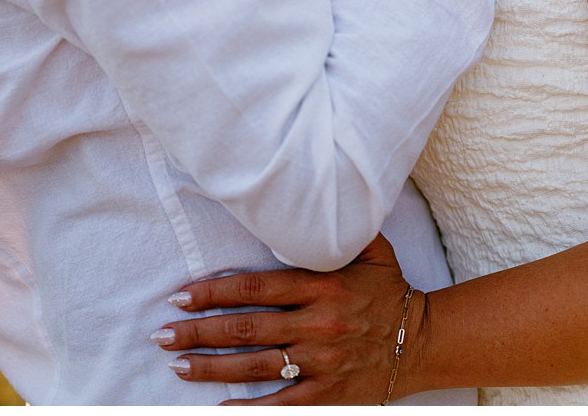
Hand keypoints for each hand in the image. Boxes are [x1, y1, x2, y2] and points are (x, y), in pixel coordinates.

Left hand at [152, 234, 423, 404]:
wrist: (424, 340)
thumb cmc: (386, 288)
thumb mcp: (369, 249)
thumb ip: (333, 227)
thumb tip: (298, 193)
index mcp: (320, 286)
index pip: (252, 288)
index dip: (211, 293)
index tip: (179, 296)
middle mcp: (318, 324)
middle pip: (245, 329)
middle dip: (198, 332)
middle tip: (163, 335)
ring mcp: (324, 363)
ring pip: (256, 367)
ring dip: (211, 367)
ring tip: (178, 365)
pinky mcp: (332, 394)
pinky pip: (283, 404)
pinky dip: (250, 408)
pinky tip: (220, 406)